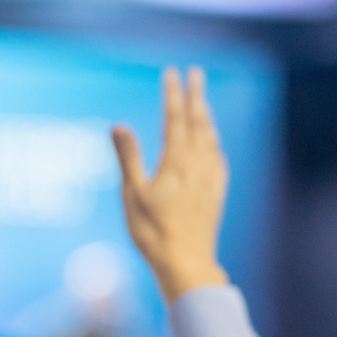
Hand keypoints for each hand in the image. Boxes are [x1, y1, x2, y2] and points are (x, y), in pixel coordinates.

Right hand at [112, 67, 228, 301]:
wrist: (186, 262)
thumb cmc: (153, 231)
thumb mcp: (133, 194)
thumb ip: (128, 158)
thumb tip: (118, 125)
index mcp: (176, 162)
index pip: (175, 119)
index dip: (173, 94)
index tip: (172, 74)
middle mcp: (197, 165)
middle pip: (198, 122)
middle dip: (196, 96)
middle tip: (196, 74)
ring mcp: (210, 179)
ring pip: (210, 139)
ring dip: (206, 117)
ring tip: (203, 104)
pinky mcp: (215, 194)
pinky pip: (218, 159)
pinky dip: (213, 143)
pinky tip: (213, 146)